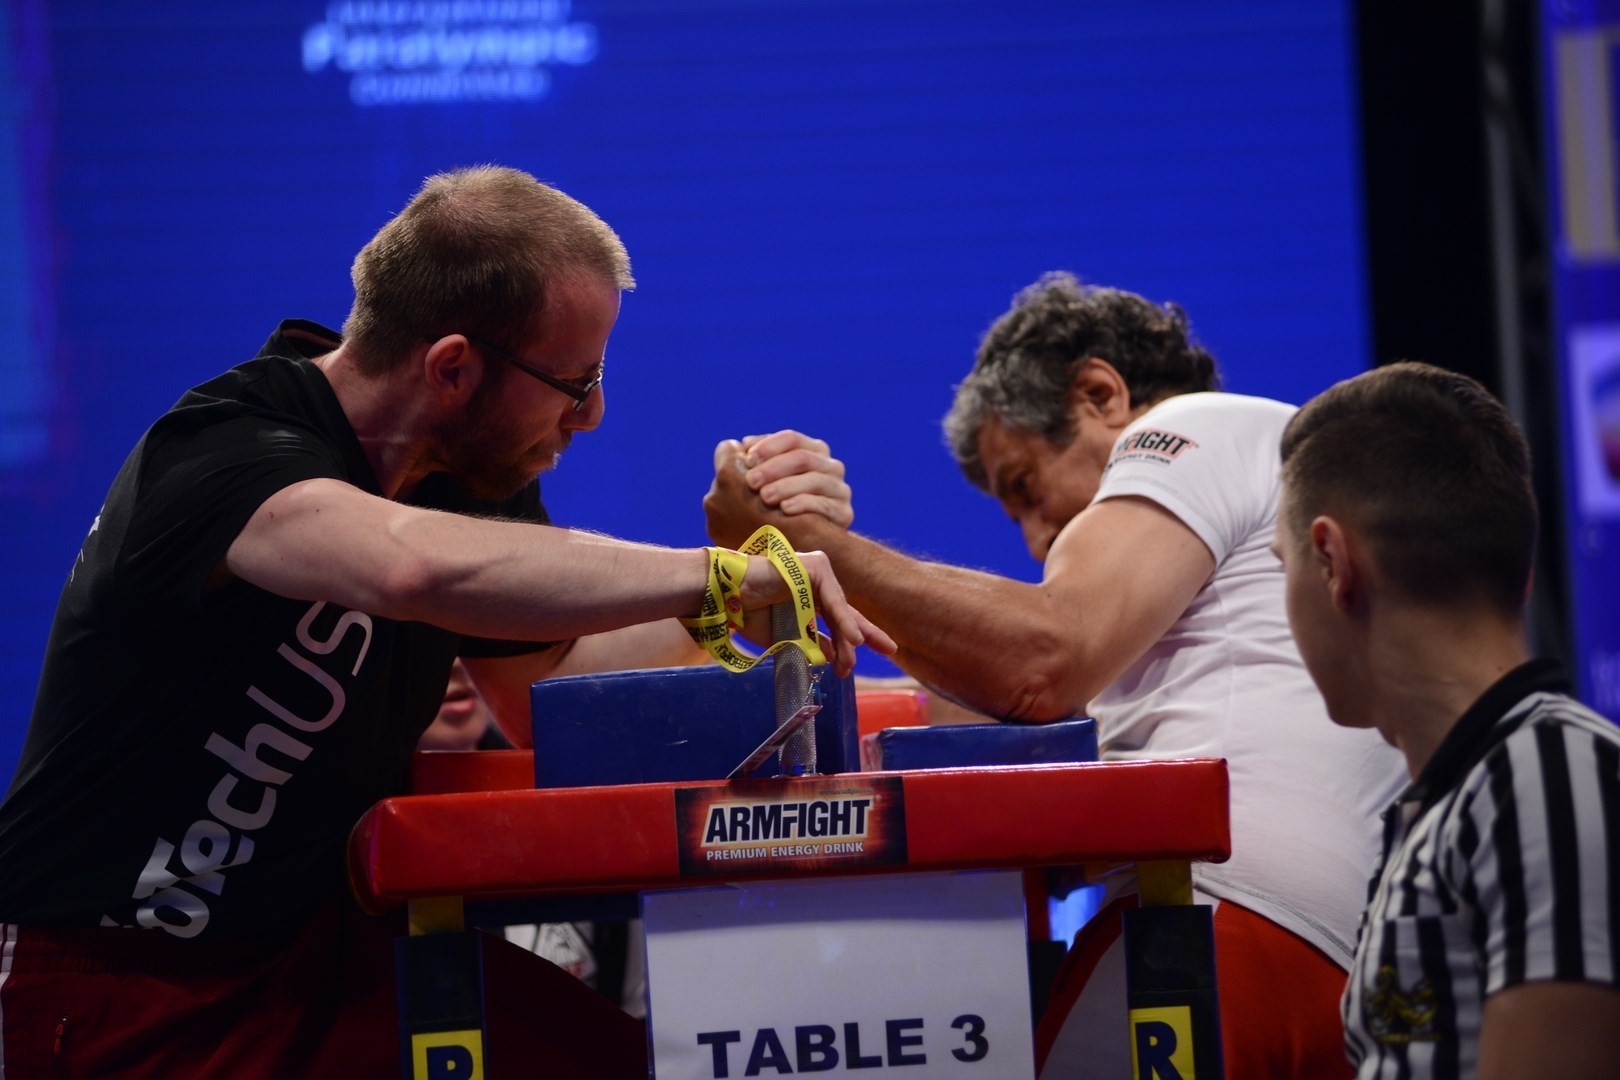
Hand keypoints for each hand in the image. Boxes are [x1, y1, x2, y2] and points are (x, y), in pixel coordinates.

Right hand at [733, 548, 895, 677]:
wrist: (723, 596)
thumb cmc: (747, 614)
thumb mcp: (787, 637)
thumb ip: (813, 643)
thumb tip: (836, 657)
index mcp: (807, 599)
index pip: (837, 620)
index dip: (854, 638)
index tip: (872, 656)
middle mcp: (815, 584)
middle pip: (846, 613)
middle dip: (867, 633)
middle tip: (890, 649)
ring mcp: (815, 573)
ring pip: (839, 610)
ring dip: (849, 635)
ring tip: (857, 655)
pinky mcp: (814, 566)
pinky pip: (832, 598)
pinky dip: (843, 619)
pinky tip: (854, 639)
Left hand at [741, 431, 852, 524]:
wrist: (800, 549)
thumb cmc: (773, 511)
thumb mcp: (761, 483)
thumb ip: (751, 462)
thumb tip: (736, 446)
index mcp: (811, 452)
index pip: (791, 439)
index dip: (768, 446)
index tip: (747, 459)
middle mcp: (830, 467)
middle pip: (803, 458)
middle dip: (773, 468)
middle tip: (750, 482)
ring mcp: (839, 489)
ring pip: (815, 479)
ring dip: (786, 486)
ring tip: (764, 497)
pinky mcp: (844, 513)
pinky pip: (826, 504)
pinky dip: (803, 504)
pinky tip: (785, 509)